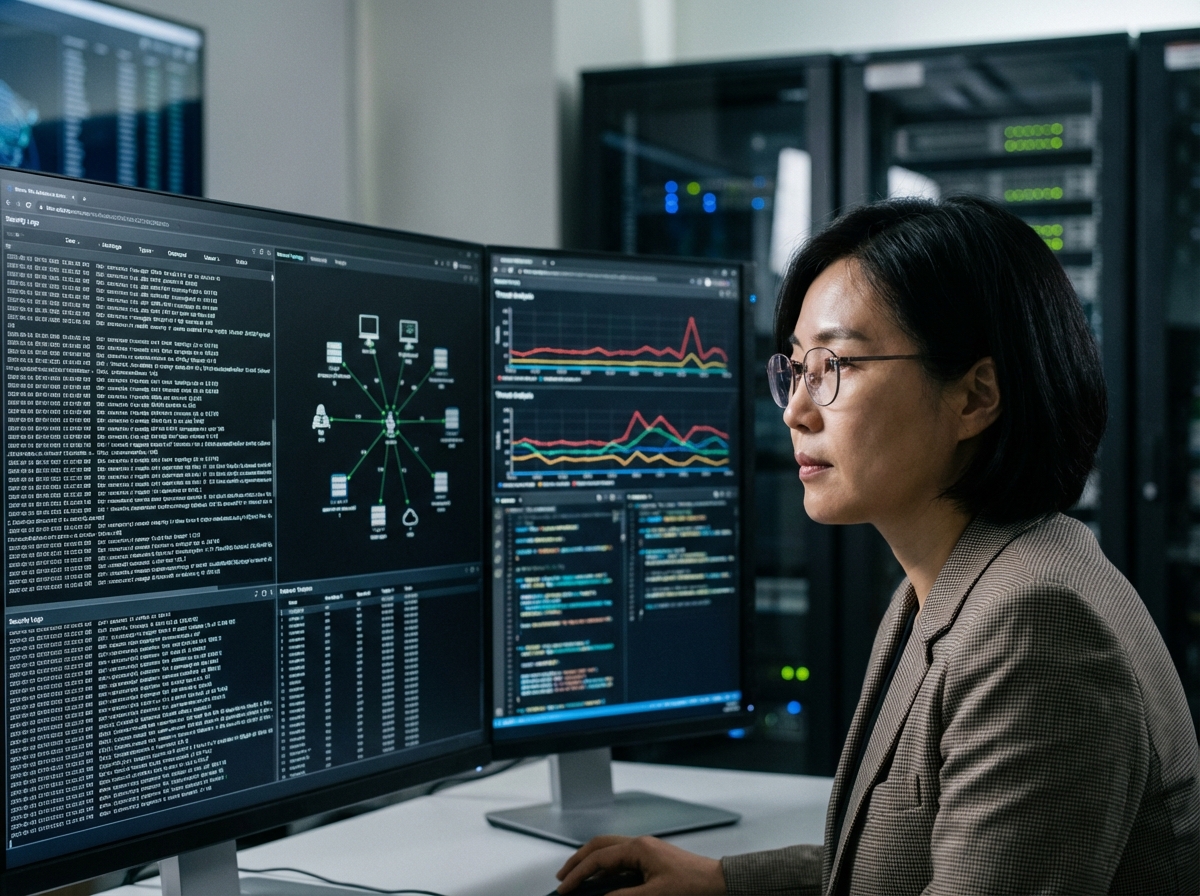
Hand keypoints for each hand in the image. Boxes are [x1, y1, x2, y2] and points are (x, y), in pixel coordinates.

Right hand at [555, 835, 725, 894]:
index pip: (598, 859)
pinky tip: (601, 883)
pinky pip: (621, 860)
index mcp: (638, 848)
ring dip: (591, 863)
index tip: (564, 889)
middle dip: (578, 861)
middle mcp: (639, 845)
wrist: (720, 883)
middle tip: (562, 878)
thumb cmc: (694, 886)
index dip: (578, 875)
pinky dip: (606, 869)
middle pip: (599, 847)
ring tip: (577, 878)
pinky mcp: (651, 860)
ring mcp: (645, 851)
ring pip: (609, 851)